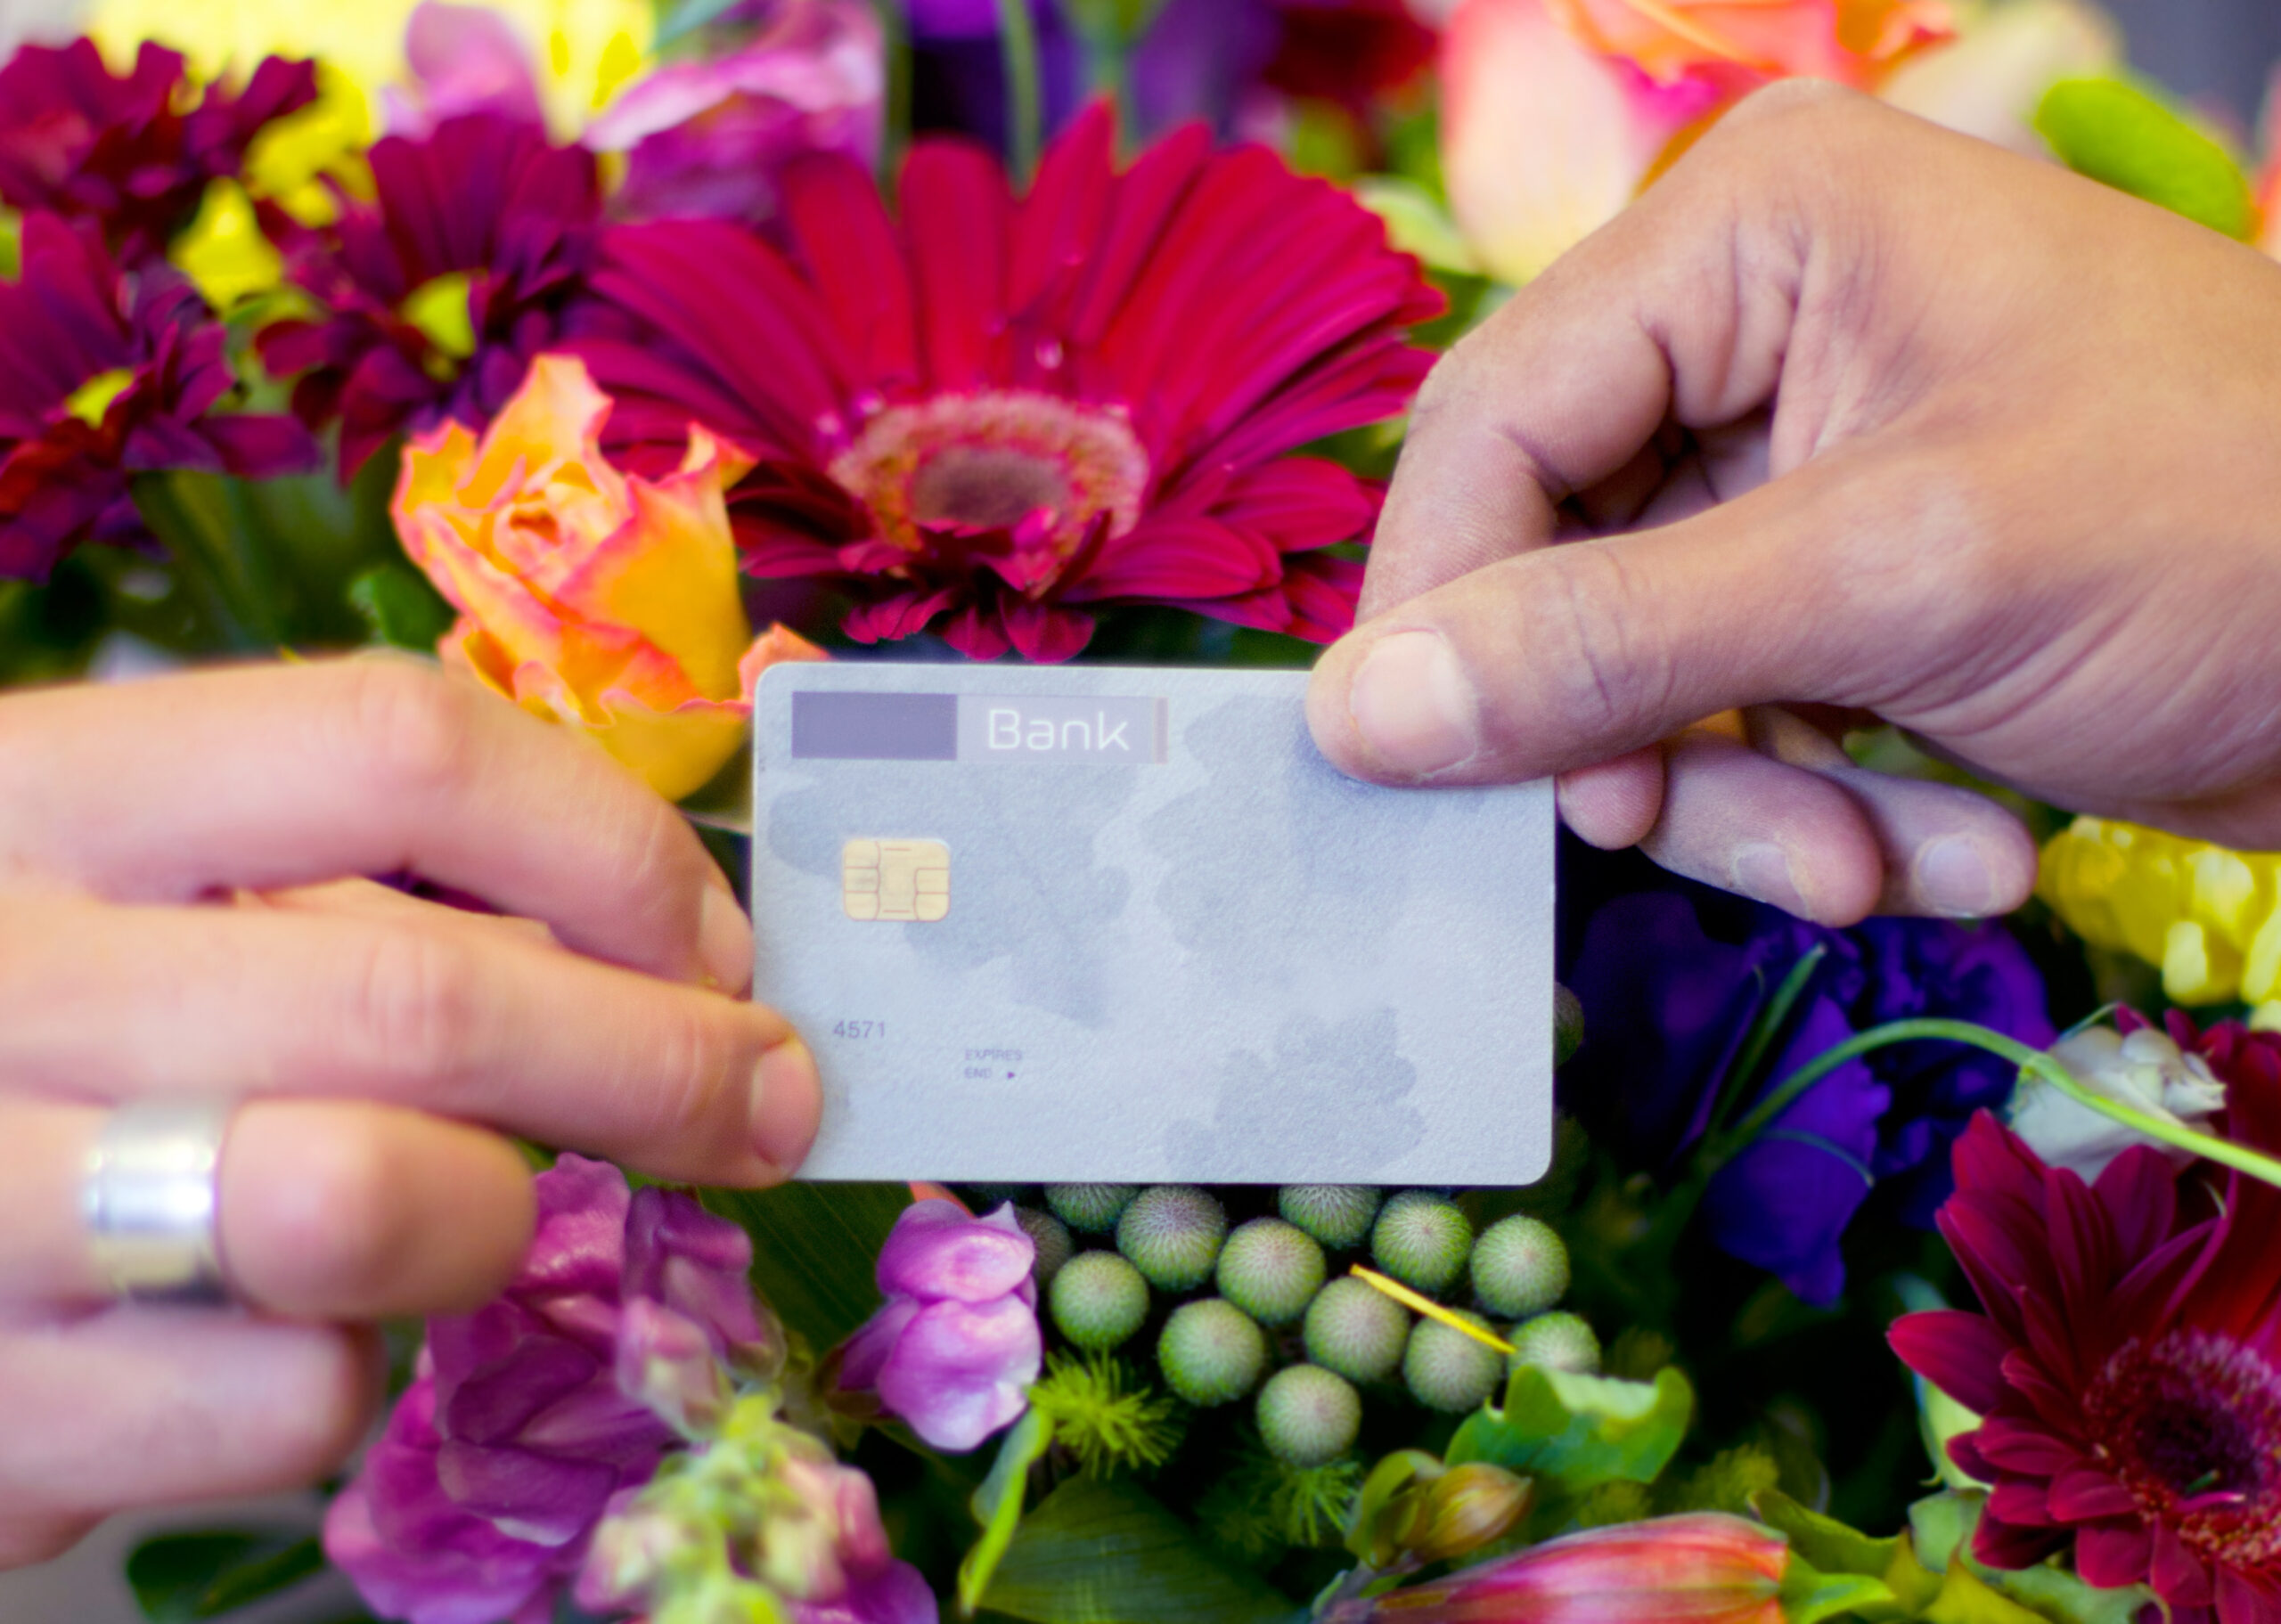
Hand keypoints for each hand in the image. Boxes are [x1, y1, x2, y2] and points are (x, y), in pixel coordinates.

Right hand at [0, 657, 818, 1565]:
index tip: (718, 950)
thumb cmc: (25, 1034)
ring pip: (368, 1201)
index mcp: (40, 793)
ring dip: (492, 1218)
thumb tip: (677, 971)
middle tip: (767, 1106)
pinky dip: (348, 1374)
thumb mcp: (146, 906)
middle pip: (419, 994)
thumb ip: (360, 902)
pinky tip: (281, 1336)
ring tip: (474, 1216)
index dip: (609, 848)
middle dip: (659, 1062)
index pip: (394, 744)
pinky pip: (289, 1399)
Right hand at [1307, 82, 2280, 924]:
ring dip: (1749, 804)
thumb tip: (1354, 718)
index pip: (1494, 424)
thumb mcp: (1897, 582)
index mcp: (1749, 236)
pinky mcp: (1842, 587)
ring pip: (1637, 670)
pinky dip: (1819, 810)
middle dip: (1642, 734)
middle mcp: (1747, 331)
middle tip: (1700, 845)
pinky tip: (1954, 851)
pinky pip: (1735, 717)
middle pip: (1554, 561)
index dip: (1446, 608)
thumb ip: (1606, 643)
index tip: (1434, 775)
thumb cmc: (2221, 539)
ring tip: (1889, 873)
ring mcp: (1794, 467)